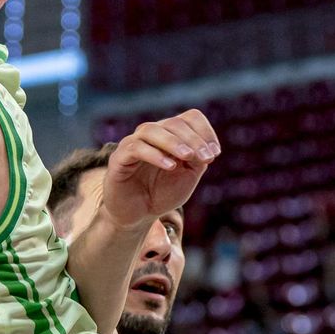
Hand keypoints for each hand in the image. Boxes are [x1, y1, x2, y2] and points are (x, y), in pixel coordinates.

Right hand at [100, 110, 219, 228]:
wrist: (138, 215)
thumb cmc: (162, 193)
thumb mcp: (187, 177)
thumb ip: (198, 161)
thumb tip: (207, 147)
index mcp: (170, 135)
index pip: (189, 118)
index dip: (205, 131)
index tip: (214, 153)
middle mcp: (151, 134)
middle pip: (174, 123)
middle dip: (194, 140)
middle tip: (207, 158)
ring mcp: (132, 144)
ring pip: (153, 130)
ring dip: (174, 142)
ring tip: (189, 157)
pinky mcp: (119, 158)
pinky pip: (136, 148)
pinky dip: (155, 155)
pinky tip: (170, 166)